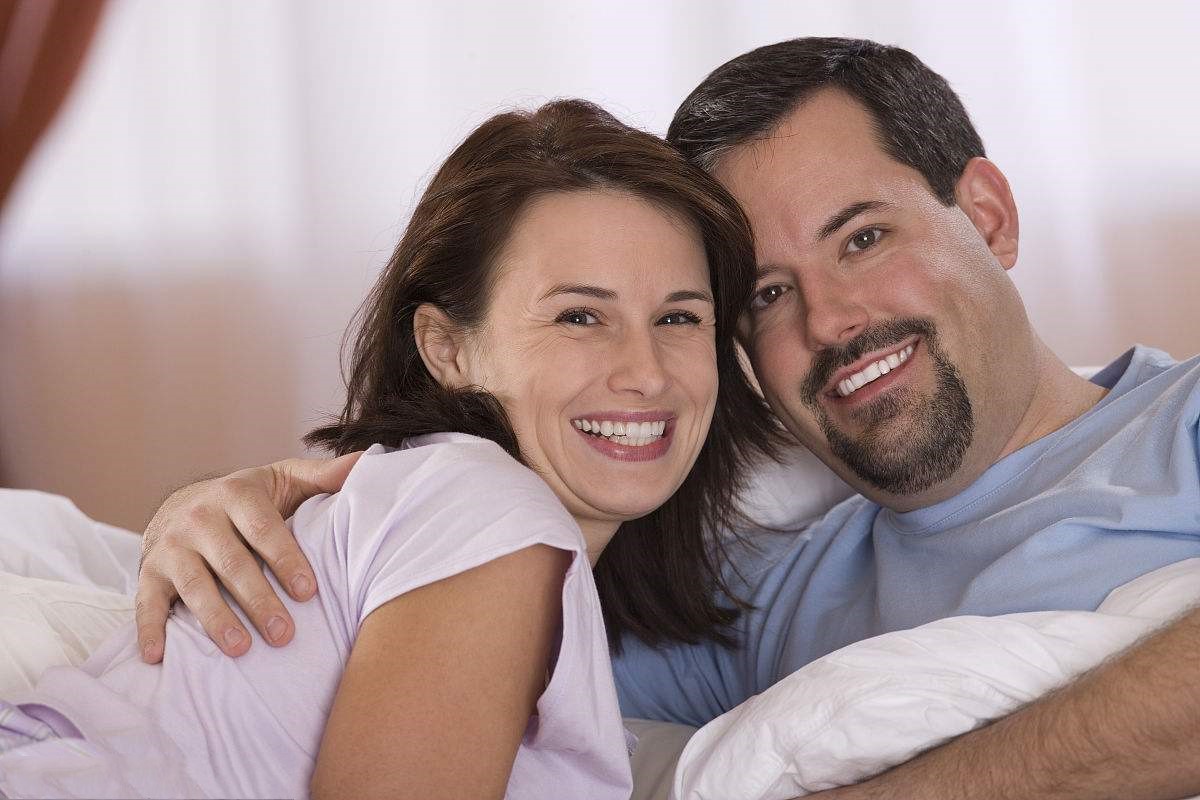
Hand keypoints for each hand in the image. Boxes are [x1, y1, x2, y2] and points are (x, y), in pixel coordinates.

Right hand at [136, 452, 361, 661]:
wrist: (184, 503)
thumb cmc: (250, 500)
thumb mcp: (284, 480)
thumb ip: (323, 476)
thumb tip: (368, 461)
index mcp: (237, 494)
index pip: (264, 529)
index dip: (286, 560)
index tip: (309, 592)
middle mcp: (200, 517)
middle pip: (232, 563)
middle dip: (258, 600)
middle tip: (284, 634)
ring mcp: (171, 546)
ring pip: (194, 585)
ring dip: (215, 620)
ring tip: (241, 650)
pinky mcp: (150, 572)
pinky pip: (145, 603)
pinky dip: (149, 630)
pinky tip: (159, 658)